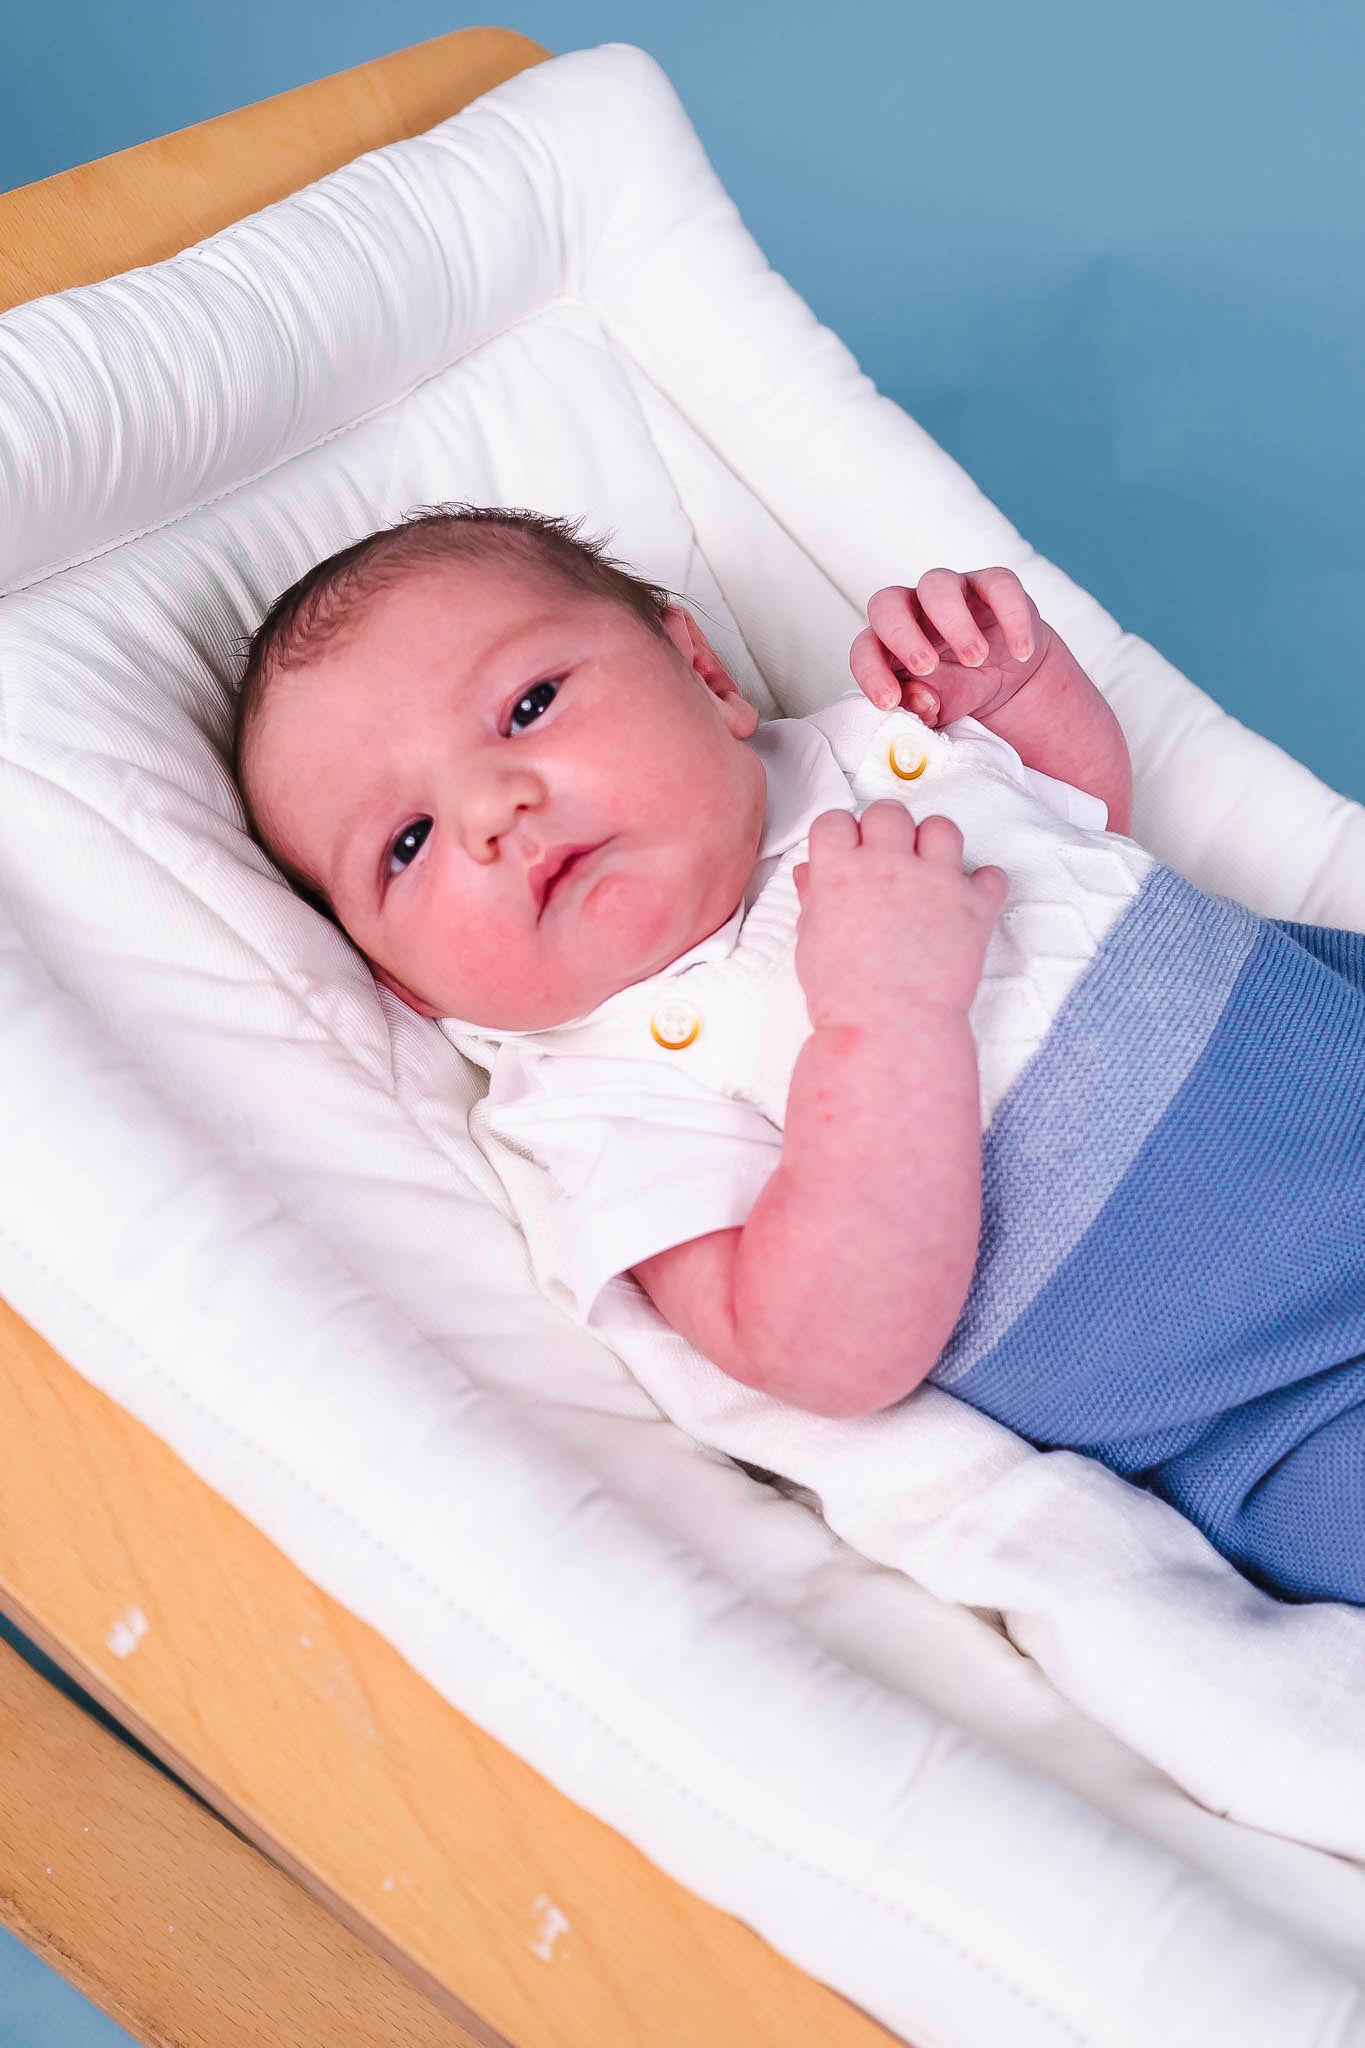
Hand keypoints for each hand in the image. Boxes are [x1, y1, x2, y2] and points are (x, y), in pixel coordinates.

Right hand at [792, 801, 1007, 1030]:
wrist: (890, 1028)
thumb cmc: (843, 995)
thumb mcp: (811, 942)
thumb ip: (814, 898)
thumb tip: (812, 874)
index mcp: (841, 872)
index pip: (835, 820)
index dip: (840, 834)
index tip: (846, 850)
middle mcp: (890, 865)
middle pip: (889, 812)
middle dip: (885, 830)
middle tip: (886, 859)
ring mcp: (936, 882)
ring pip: (941, 827)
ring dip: (933, 844)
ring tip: (928, 872)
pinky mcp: (975, 906)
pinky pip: (991, 875)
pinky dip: (983, 885)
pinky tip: (967, 900)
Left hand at [849, 566, 1054, 727]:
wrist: (1006, 680)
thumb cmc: (958, 690)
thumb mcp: (936, 709)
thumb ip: (918, 709)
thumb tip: (920, 701)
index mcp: (887, 643)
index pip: (865, 648)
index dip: (871, 673)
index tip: (889, 702)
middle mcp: (912, 611)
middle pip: (886, 603)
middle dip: (902, 636)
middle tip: (927, 667)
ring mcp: (951, 593)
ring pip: (936, 585)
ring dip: (954, 623)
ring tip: (976, 659)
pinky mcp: (992, 585)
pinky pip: (998, 586)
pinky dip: (1011, 618)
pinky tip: (1020, 652)